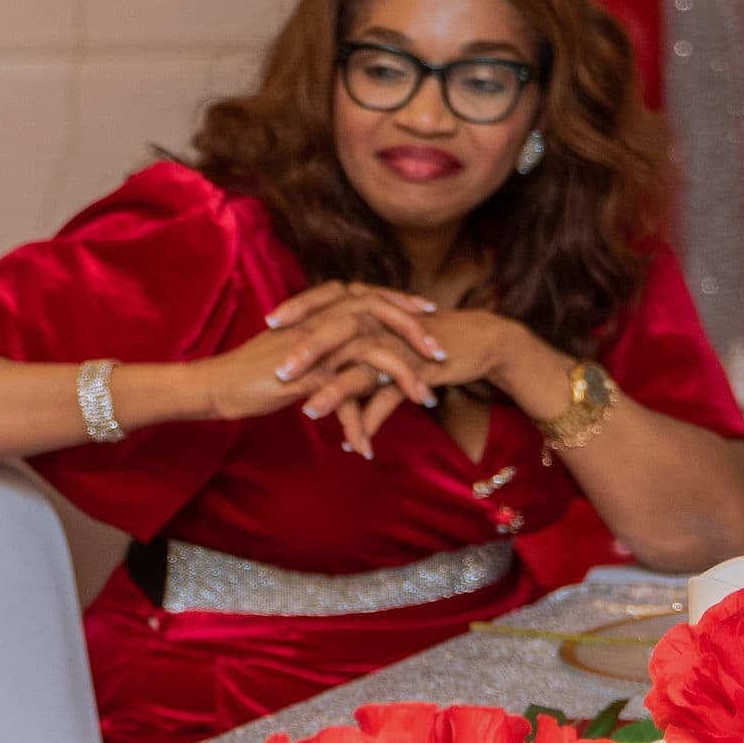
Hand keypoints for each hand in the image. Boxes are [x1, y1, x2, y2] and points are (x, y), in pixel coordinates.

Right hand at [194, 282, 445, 438]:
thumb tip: (334, 356)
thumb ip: (313, 348)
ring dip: (406, 369)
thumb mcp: (286, 354)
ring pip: (372, 346)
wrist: (211, 387)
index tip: (425, 311)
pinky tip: (390, 415)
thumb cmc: (243, 375)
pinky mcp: (307, 374)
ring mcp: (312, 346)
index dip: (397, 303)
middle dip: (414, 330)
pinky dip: (376, 401)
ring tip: (427, 395)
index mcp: (313, 314)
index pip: (364, 296)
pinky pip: (352, 383)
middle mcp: (316, 323)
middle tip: (440, 351)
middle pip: (377, 312)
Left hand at [287, 303, 539, 459]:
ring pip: (365, 363)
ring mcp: (402, 343)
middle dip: (308, 351)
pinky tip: (357, 442)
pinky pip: (393, 394)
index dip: (299, 308)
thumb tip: (313, 355)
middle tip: (279, 373)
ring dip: (337, 390)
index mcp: (369, 309)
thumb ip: (349, 342)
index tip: (267, 322)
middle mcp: (383, 321)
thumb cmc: (419, 340)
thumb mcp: (379, 336)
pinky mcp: (422, 366)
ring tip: (309, 413)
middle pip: (340, 329)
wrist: (476, 341)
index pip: (328, 300)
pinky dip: (375, 418)